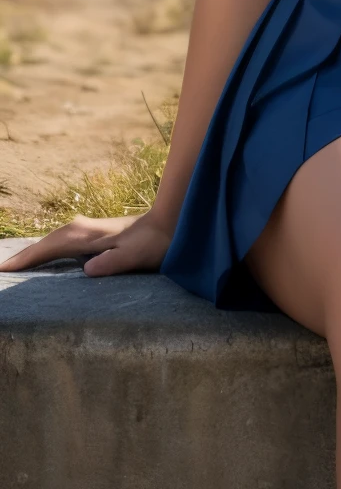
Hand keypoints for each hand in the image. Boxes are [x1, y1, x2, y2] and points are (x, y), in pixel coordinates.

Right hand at [0, 208, 173, 277]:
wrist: (171, 222)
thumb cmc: (154, 243)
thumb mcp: (135, 256)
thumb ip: (113, 263)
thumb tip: (87, 270)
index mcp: (87, 236)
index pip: (49, 248)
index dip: (27, 259)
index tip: (5, 268)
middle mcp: (83, 229)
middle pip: (46, 242)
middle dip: (25, 255)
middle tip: (3, 268)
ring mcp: (89, 230)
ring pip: (54, 240)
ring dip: (36, 251)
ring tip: (17, 265)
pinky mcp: (95, 234)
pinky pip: (62, 242)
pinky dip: (48, 248)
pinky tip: (47, 256)